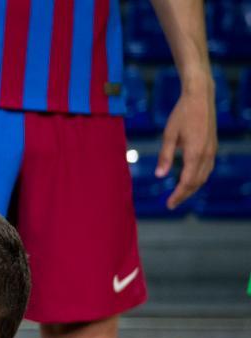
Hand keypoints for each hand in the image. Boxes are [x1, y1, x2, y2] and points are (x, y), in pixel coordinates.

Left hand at [157, 87, 216, 209]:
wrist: (200, 97)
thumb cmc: (182, 114)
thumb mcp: (169, 135)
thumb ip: (165, 156)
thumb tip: (159, 176)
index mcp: (195, 153)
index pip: (187, 182)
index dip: (178, 195)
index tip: (169, 204)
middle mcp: (206, 154)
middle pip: (197, 182)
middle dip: (184, 195)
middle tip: (171, 204)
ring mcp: (212, 150)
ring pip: (204, 176)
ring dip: (192, 188)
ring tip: (179, 195)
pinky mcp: (212, 146)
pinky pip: (207, 168)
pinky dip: (199, 178)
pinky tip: (190, 179)